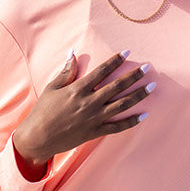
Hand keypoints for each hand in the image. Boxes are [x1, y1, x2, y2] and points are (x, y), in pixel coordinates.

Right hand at [11, 50, 152, 178]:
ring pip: (122, 105)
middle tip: (147, 68)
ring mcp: (94, 118)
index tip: (127, 52)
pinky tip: (144, 115)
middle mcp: (89, 102)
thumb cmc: (43, 111)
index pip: (101, 71)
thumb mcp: (52, 88)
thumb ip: (66, 71)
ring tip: (151, 87)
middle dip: (133, 76)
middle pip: (117, 86)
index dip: (115, 60)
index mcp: (78, 89)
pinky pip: (118, 127)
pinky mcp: (95, 132)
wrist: (38, 138)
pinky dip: (132, 121)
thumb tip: (73, 52)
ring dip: (138, 95)